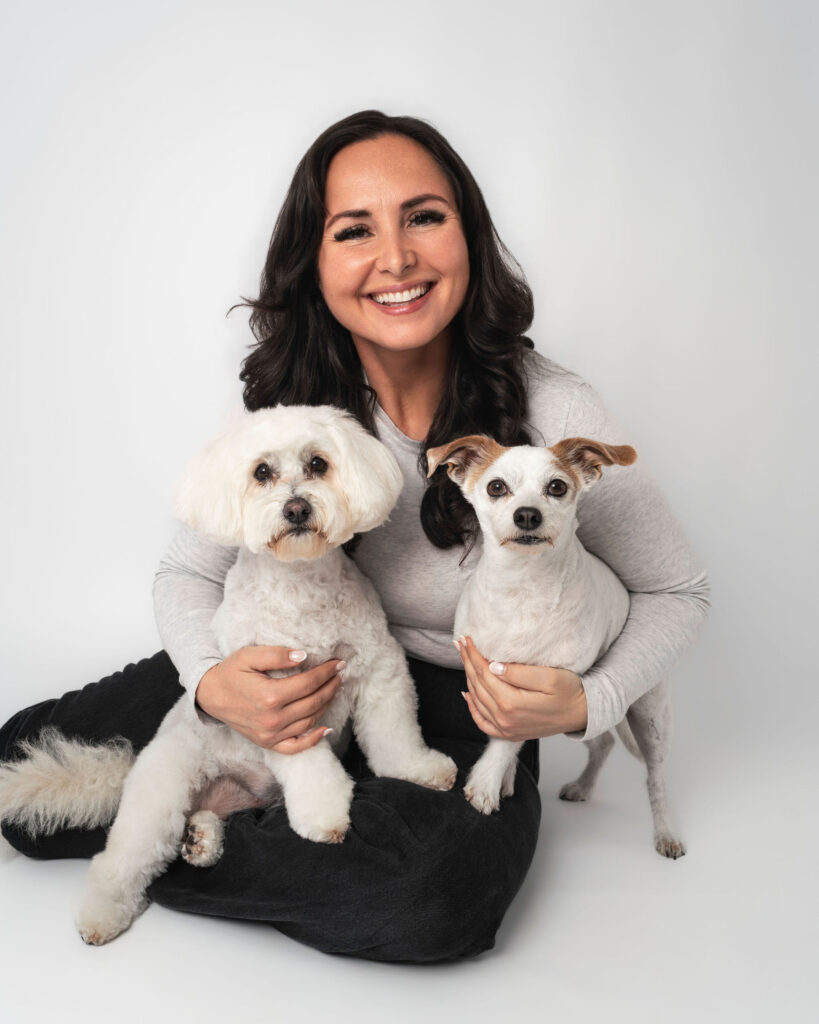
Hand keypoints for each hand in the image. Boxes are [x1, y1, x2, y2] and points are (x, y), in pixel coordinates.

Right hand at [195, 646, 343, 752]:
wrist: (210, 695)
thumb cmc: (231, 672)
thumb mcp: (250, 656)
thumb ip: (277, 655)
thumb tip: (304, 655)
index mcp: (269, 696)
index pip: (308, 683)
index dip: (327, 672)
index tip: (338, 663)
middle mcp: (272, 719)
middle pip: (313, 702)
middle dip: (331, 686)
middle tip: (341, 674)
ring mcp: (270, 734)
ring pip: (309, 721)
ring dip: (326, 705)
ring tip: (334, 689)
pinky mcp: (267, 743)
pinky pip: (295, 747)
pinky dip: (313, 740)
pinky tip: (325, 728)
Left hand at [456, 636, 586, 739]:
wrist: (582, 713)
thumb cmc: (569, 692)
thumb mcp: (549, 676)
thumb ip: (519, 672)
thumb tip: (493, 666)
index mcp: (511, 704)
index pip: (484, 674)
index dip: (474, 655)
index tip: (467, 639)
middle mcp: (504, 719)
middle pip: (477, 686)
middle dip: (467, 663)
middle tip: (460, 644)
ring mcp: (506, 729)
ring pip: (477, 701)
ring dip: (468, 679)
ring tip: (464, 660)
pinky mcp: (509, 734)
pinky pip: (482, 722)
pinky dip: (472, 708)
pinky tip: (468, 694)